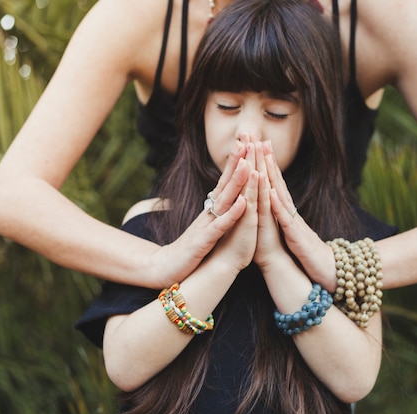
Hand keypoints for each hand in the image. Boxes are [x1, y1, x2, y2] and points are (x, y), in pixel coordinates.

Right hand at [153, 141, 251, 286]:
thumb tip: (224, 195)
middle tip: (248, 141)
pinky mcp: (204, 241)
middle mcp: (208, 212)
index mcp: (211, 210)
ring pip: (224, 200)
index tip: (247, 143)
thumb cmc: (191, 249)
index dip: (236, 163)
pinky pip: (221, 225)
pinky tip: (243, 203)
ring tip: (248, 164)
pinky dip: (232, 213)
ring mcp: (205, 225)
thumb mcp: (207, 226)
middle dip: (237, 162)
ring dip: (236, 182)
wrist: (167, 268)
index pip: (225, 181)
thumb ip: (215, 211)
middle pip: (224, 183)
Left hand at [265, 142, 336, 290]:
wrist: (327, 275)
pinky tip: (269, 192)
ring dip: (270, 173)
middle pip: (276, 182)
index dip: (265, 164)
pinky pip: (284, 219)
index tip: (256, 143)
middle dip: (266, 159)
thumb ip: (282, 220)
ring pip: (279, 194)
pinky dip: (277, 205)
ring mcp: (293, 223)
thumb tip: (273, 207)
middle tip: (256, 137)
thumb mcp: (290, 235)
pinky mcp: (295, 237)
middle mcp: (290, 213)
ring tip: (262, 154)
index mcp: (286, 213)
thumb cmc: (307, 256)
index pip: (274, 184)